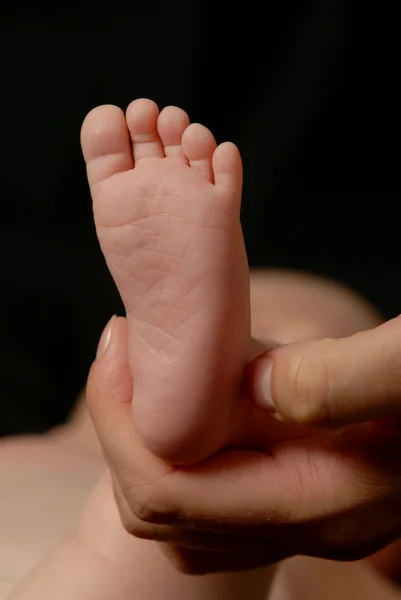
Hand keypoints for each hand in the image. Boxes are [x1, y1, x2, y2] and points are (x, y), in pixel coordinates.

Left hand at [87, 317, 400, 574]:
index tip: (118, 338)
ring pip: (176, 511)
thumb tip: (253, 386)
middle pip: (157, 511)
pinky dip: (180, 446)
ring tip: (145, 369)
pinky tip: (198, 393)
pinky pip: (207, 494)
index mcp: (318, 502)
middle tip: (121, 346)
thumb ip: (336, 381)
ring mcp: (301, 516)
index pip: (169, 493)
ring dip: (145, 439)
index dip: (122, 419)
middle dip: (121, 426)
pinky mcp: (300, 491)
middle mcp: (304, 527)